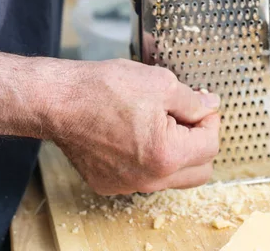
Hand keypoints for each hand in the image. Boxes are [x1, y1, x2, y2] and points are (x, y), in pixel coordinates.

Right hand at [45, 58, 220, 194]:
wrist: (58, 101)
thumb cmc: (103, 90)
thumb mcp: (160, 83)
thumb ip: (193, 100)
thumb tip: (210, 106)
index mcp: (166, 156)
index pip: (211, 145)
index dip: (210, 120)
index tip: (202, 106)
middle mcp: (149, 179)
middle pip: (200, 170)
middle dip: (200, 143)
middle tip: (188, 118)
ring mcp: (128, 185)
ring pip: (173, 177)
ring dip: (178, 154)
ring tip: (162, 124)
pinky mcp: (110, 184)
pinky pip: (145, 178)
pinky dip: (151, 160)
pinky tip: (139, 135)